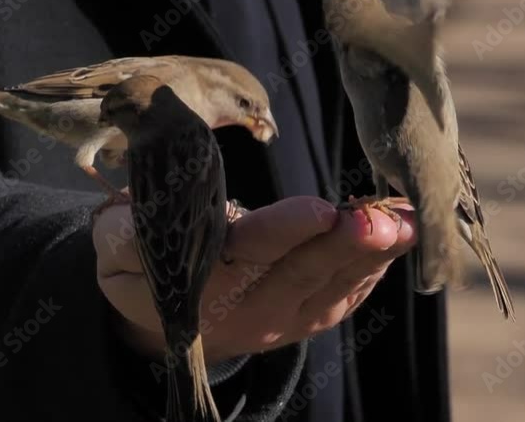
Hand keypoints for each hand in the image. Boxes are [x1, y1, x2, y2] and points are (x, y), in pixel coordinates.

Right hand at [93, 196, 415, 363]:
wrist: (165, 319)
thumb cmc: (143, 265)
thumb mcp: (116, 246)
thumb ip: (127, 229)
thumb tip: (147, 205)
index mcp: (199, 290)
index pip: (244, 256)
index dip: (284, 233)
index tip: (321, 210)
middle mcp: (246, 310)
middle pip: (303, 273)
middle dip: (346, 242)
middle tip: (383, 216)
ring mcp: (283, 319)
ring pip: (334, 287)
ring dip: (373, 255)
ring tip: (407, 220)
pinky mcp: (308, 317)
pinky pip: (346, 296)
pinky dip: (375, 268)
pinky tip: (399, 235)